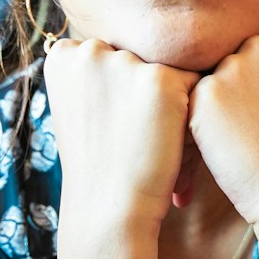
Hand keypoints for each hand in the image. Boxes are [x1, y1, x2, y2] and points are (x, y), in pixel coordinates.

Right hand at [43, 38, 199, 232]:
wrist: (108, 208)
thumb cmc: (99, 162)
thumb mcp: (83, 108)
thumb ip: (99, 72)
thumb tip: (128, 51)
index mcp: (64, 55)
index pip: (113, 54)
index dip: (122, 91)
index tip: (114, 125)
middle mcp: (89, 50)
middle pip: (140, 58)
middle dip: (148, 94)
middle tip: (139, 137)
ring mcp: (125, 62)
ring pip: (167, 70)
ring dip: (173, 101)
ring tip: (160, 142)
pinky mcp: (160, 80)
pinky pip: (194, 84)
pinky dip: (192, 112)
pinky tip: (175, 141)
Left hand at [187, 35, 258, 235]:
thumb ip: (253, 73)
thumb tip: (216, 71)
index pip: (238, 59)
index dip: (243, 93)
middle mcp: (255, 47)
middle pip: (217, 71)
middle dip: (224, 100)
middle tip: (249, 132)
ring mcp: (230, 68)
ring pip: (200, 90)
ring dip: (207, 115)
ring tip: (238, 141)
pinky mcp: (206, 95)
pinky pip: (186, 110)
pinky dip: (196, 132)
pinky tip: (223, 149)